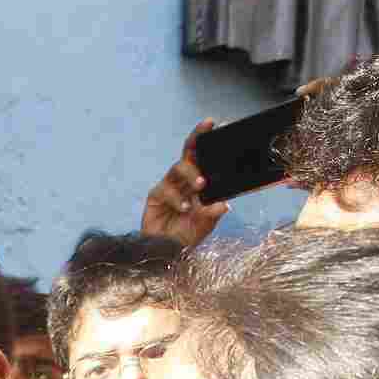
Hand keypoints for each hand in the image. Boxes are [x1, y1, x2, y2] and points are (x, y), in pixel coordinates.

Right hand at [139, 118, 228, 248]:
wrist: (166, 253)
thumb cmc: (186, 236)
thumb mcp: (205, 226)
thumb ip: (213, 214)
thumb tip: (223, 204)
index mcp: (199, 182)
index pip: (203, 157)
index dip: (207, 140)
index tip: (218, 124)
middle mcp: (184, 181)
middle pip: (188, 154)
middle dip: (196, 139)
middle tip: (206, 129)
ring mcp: (169, 187)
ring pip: (178, 169)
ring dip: (190, 174)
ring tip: (200, 184)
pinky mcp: (155, 197)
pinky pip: (164, 190)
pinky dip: (176, 198)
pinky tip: (184, 208)